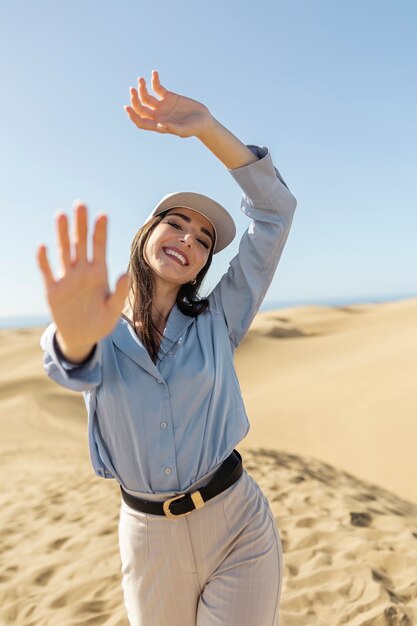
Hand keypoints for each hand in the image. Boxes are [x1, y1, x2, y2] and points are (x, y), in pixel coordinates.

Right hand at [36, 202, 128, 356]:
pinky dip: (44, 260)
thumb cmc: (100, 322)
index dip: (100, 231)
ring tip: (61, 215)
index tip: (102, 214)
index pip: (100, 247)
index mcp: (99, 274)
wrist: (82, 337)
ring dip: (62, 235)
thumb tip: (126, 273)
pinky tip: (43, 246)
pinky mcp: (53, 290)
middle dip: (81, 225)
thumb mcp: (113, 309)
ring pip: (64, 252)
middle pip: (81, 243)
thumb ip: (120, 292)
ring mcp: (67, 279)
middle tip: (80, 204)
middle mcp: (82, 272)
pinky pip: (47, 272)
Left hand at [124, 70, 213, 138]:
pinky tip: (154, 73)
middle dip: (135, 99)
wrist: (204, 120)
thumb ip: (172, 128)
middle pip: (140, 108)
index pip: (141, 122)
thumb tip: (159, 125)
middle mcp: (158, 115)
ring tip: (141, 79)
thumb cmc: (194, 128)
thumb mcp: (184, 130)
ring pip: (146, 97)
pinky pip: (158, 87)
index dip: (133, 116)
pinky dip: (155, 80)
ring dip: (142, 88)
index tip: (127, 107)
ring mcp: (162, 105)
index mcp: (158, 125)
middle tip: (132, 89)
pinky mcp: (168, 96)